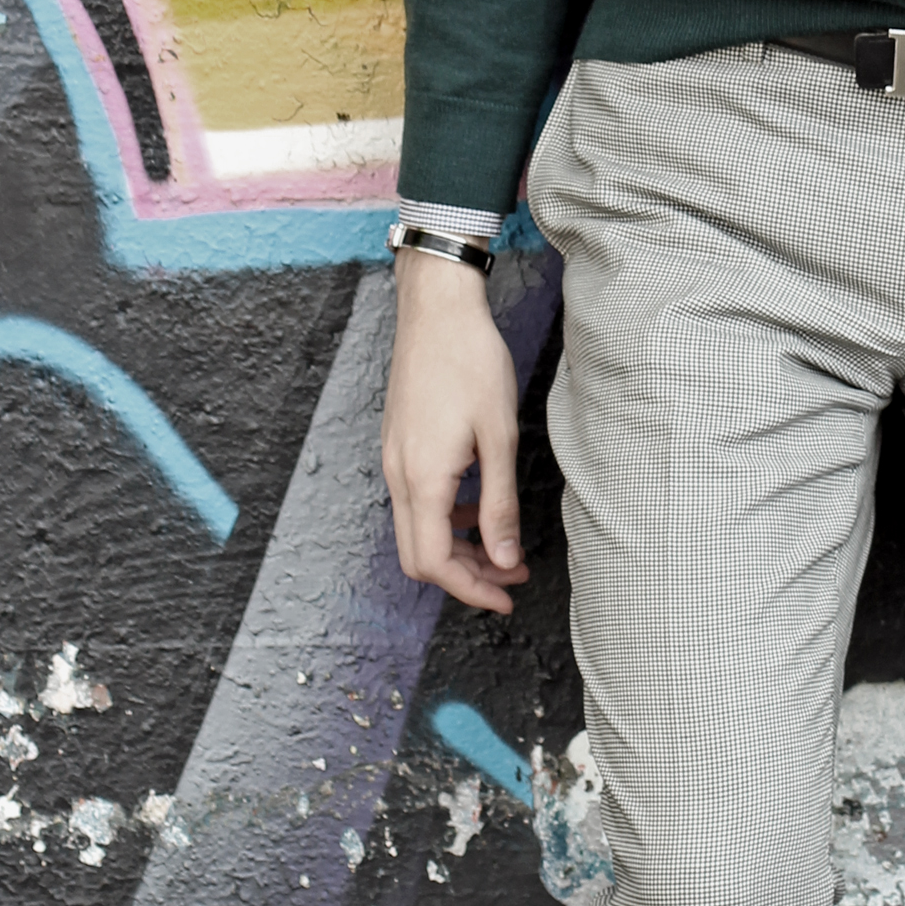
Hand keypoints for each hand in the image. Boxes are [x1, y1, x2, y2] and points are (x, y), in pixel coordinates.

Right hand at [380, 250, 530, 613]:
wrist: (437, 308)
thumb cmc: (471, 362)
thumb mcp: (499, 435)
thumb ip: (500, 504)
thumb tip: (504, 560)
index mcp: (422, 479)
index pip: (434, 563)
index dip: (470, 590)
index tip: (506, 597)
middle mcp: (398, 476)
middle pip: (420, 556)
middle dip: (465, 576)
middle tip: (510, 576)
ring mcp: (394, 459)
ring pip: (417, 529)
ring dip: (459, 547)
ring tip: (503, 545)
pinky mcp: (399, 444)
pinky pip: (416, 500)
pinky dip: (447, 517)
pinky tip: (479, 504)